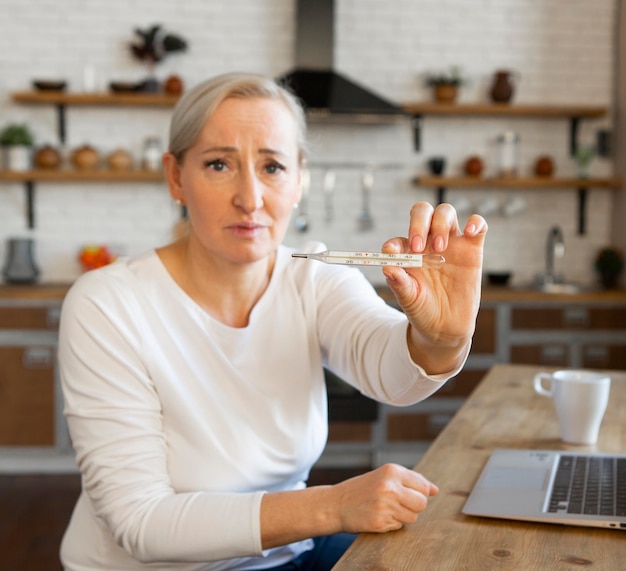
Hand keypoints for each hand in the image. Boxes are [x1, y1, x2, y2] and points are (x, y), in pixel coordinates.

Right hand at [333, 464, 437, 533]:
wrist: (336, 503)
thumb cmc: (362, 489)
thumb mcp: (384, 476)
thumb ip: (411, 480)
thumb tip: (435, 490)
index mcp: (391, 471)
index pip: (424, 486)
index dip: (419, 493)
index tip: (408, 494)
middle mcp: (389, 486)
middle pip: (421, 503)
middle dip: (414, 506)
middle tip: (398, 503)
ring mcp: (384, 505)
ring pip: (412, 517)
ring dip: (403, 516)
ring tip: (386, 509)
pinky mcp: (380, 521)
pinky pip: (399, 526)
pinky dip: (392, 523)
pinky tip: (379, 516)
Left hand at [381, 202, 487, 372]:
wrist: (446, 326)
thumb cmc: (422, 310)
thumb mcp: (408, 299)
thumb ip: (399, 283)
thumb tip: (387, 267)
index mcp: (407, 253)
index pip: (399, 239)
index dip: (394, 244)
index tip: (393, 253)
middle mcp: (427, 243)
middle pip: (422, 213)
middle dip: (418, 223)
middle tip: (418, 247)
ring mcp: (450, 243)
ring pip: (446, 212)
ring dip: (440, 223)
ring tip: (440, 248)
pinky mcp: (472, 249)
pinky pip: (478, 226)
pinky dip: (475, 222)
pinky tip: (469, 231)